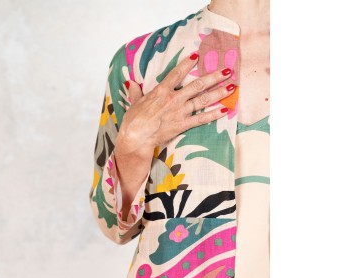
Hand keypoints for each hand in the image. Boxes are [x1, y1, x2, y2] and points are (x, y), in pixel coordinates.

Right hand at [116, 51, 234, 158]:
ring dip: (219, 92)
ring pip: (203, 99)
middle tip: (227, 70)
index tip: (197, 55)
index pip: (176, 73)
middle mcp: (174, 98)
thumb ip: (135, 92)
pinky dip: (214, 114)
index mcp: (161, 91)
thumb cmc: (133, 121)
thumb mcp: (134, 103)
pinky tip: (225, 109)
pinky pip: (202, 119)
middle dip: (213, 77)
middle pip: (197, 85)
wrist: (136, 137)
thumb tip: (131, 83)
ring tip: (232, 87)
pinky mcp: (183, 125)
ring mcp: (180, 111)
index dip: (187, 64)